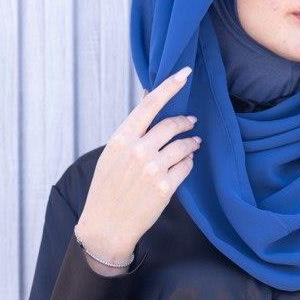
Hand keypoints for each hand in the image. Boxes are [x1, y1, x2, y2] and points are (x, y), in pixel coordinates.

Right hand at [75, 67, 200, 259]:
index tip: (185, 73)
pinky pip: (186, 167)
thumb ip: (131, 132)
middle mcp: (138, 151)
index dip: (170, 86)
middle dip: (186, 121)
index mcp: (121, 139)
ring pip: (183, 146)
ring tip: (193, 145)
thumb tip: (148, 103)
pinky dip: (188, 162)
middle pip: (172, 125)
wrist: (106, 226)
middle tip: (191, 122)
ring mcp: (152, 169)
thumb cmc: (106, 190)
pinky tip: (186, 163)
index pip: (149, 104)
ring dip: (191, 143)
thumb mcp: (111, 155)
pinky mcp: (165, 188)